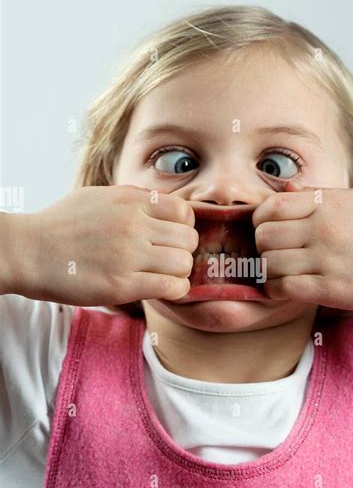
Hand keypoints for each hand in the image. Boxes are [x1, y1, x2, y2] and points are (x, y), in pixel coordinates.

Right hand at [1, 185, 198, 305]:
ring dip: (179, 272)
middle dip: (183, 252)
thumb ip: (134, 200)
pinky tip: (161, 288)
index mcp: (130, 201)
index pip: (184, 212)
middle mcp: (134, 224)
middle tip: (167, 260)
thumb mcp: (99, 197)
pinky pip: (171, 286)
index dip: (183, 228)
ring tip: (163, 275)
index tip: (170, 238)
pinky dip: (174, 290)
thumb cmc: (61, 226)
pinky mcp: (122, 285)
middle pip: (188, 239)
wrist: (28, 251)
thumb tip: (163, 204)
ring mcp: (129, 255)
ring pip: (184, 263)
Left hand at [252, 185, 352, 310]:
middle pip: (264, 237)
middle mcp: (323, 229)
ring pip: (270, 264)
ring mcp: (327, 259)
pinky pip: (285, 288)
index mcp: (326, 204)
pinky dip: (277, 290)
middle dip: (262, 247)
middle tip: (273, 254)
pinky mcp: (332, 289)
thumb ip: (316, 195)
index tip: (268, 230)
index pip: (269, 207)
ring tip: (279, 273)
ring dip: (269, 271)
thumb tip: (283, 187)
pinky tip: (286, 288)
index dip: (259, 221)